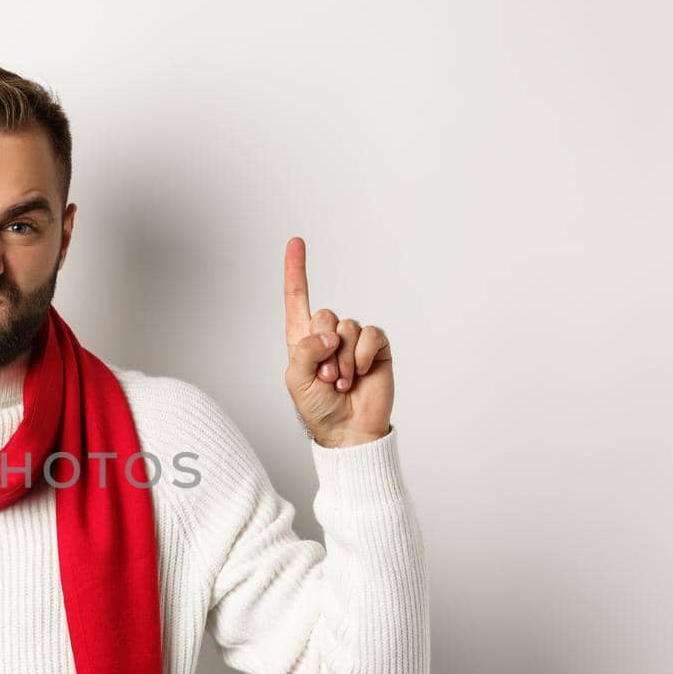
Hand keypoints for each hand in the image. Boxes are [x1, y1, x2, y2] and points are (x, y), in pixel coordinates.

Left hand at [281, 237, 393, 447]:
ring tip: (341, 382)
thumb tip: (330, 333)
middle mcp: (328, 335)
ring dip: (342, 359)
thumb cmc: (318, 409)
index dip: (296, 270)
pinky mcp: (376, 348)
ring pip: (347, 327)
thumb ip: (306, 351)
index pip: (297, 299)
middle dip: (323, 348)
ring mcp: (353, 340)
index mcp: (303, 340)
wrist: (348, 431)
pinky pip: (370, 334)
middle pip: (324, 314)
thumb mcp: (297, 380)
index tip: (296, 242)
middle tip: (326, 377)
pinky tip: (360, 374)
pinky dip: (362, 354)